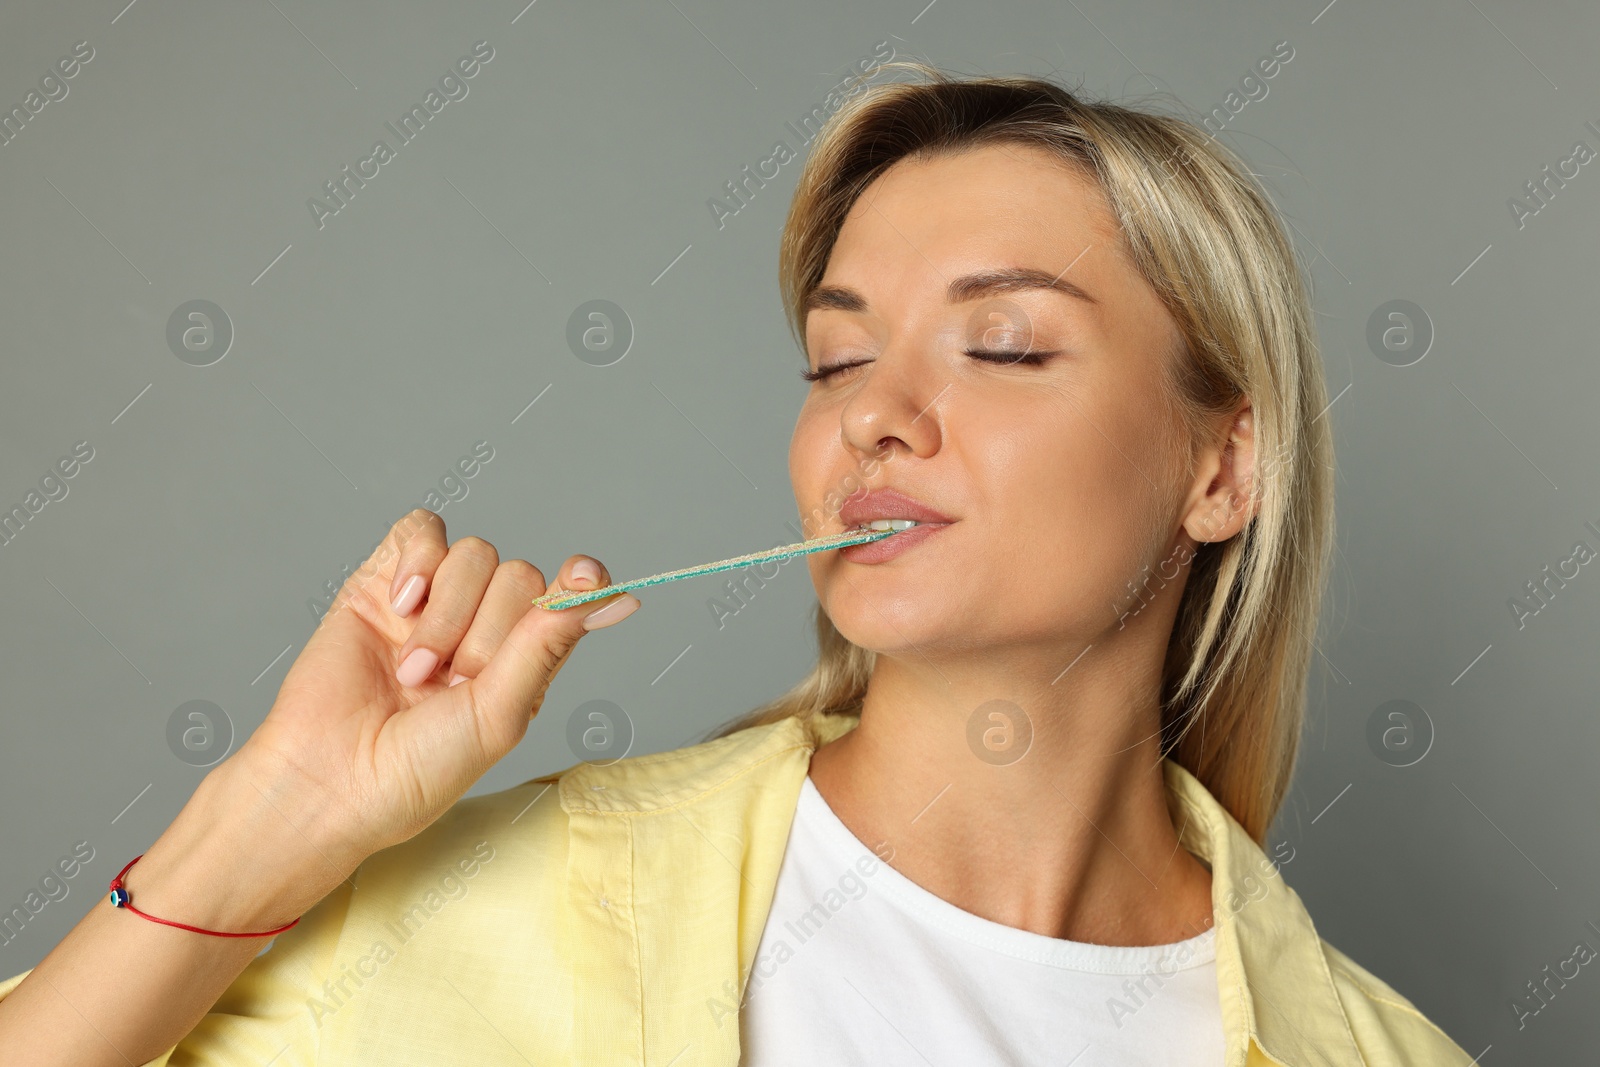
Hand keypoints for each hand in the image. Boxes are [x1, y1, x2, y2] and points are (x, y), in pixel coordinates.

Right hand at [231, 509, 639, 866]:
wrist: (329, 777)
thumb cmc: (417, 767)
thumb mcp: (499, 711)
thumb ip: (547, 643)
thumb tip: (611, 594)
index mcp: (522, 662)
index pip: (566, 601)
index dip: (579, 584)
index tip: (585, 574)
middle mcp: (482, 627)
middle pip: (518, 575)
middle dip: (485, 632)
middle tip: (449, 685)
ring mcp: (434, 602)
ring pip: (474, 554)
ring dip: (446, 615)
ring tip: (413, 671)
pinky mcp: (383, 581)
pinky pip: (423, 531)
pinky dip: (418, 563)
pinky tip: (400, 607)